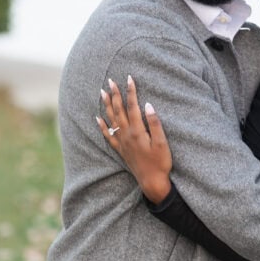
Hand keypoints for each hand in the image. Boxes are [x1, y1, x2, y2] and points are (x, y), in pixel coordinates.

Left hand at [97, 75, 172, 203]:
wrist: (151, 182)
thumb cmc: (160, 163)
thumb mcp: (162, 143)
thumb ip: (154, 123)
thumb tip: (148, 105)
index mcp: (137, 131)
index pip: (133, 106)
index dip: (131, 91)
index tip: (129, 78)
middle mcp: (126, 135)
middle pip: (119, 110)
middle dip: (115, 94)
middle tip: (111, 81)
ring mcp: (122, 142)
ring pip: (111, 119)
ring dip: (106, 105)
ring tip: (102, 92)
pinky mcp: (120, 150)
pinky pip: (108, 135)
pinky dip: (102, 126)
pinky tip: (97, 118)